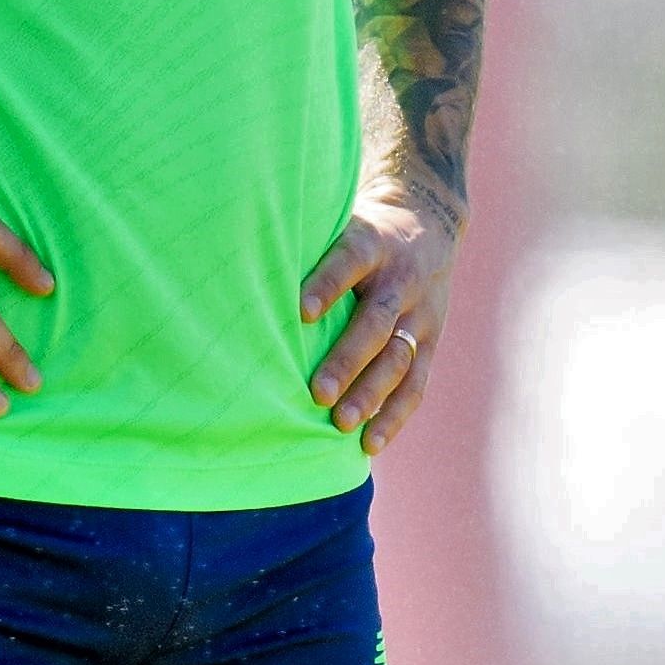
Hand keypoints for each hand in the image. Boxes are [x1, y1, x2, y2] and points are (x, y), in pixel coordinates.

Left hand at [298, 171, 460, 453]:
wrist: (427, 221)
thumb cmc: (358, 232)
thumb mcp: (338, 223)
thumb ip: (305, 247)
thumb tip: (233, 268)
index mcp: (373, 243)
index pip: (350, 261)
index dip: (328, 285)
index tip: (301, 312)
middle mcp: (400, 279)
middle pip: (377, 320)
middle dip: (349, 358)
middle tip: (318, 392)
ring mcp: (421, 314)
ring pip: (399, 357)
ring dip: (371, 393)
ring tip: (342, 423)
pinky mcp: (431, 341)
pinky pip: (417, 384)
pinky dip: (394, 415)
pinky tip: (369, 443)